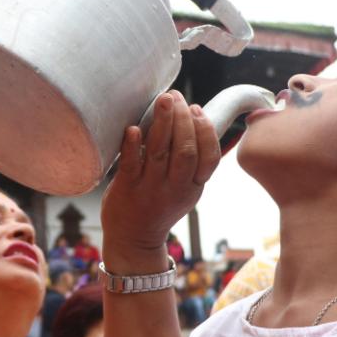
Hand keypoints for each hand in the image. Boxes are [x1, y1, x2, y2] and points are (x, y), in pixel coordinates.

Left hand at [101, 90, 220, 267]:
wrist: (133, 240)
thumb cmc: (159, 206)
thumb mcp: (186, 189)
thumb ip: (192, 161)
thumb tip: (192, 116)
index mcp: (193, 187)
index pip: (209, 157)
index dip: (206, 131)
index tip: (197, 109)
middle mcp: (175, 188)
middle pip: (186, 150)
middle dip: (183, 120)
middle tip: (176, 97)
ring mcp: (150, 189)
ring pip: (160, 152)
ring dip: (163, 123)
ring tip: (164, 100)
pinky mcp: (126, 189)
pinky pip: (131, 164)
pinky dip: (133, 145)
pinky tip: (133, 128)